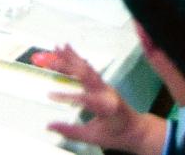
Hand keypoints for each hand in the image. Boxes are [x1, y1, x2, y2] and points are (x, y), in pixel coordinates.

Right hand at [45, 44, 166, 154]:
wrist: (135, 129)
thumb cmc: (116, 134)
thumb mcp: (93, 137)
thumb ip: (70, 131)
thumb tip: (49, 126)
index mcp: (106, 106)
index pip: (84, 98)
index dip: (66, 96)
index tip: (50, 95)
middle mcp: (106, 92)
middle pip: (85, 74)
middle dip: (68, 64)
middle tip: (51, 57)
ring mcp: (105, 86)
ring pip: (87, 68)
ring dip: (72, 57)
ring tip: (58, 47)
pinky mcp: (102, 84)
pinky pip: (89, 70)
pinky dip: (78, 60)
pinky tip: (69, 52)